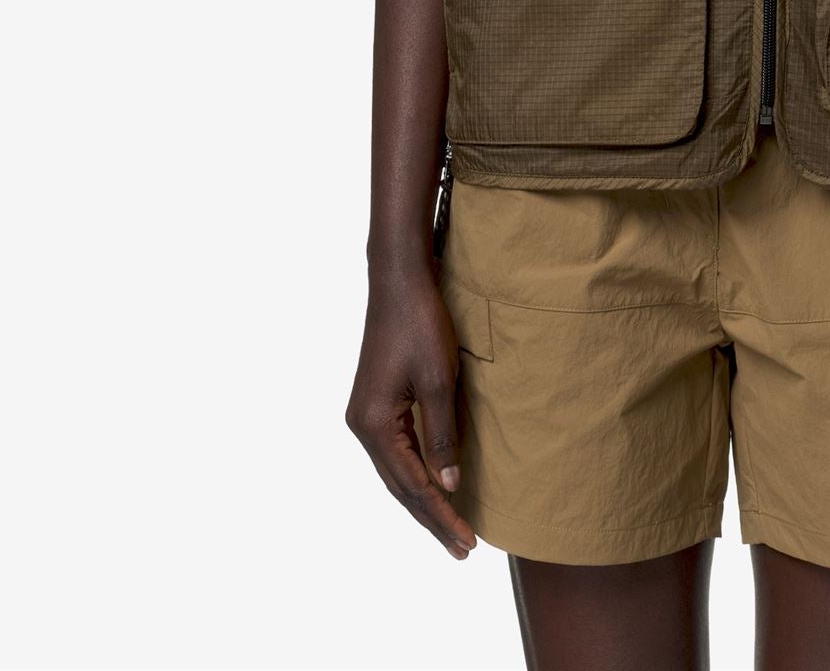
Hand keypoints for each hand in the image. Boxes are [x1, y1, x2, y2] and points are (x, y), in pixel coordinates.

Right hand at [346, 267, 478, 558]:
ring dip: (423, 500)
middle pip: (400, 487)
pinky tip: (433, 485)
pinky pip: (396, 453)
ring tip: (451, 528)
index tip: (467, 542)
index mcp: (374, 426)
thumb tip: (450, 486)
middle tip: (463, 549)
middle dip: (432, 518)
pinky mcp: (375, 404)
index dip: (441, 516)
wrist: (399, 281)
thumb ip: (443, 436)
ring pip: (396, 473)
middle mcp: (362, 427)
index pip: (413, 486)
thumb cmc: (420, 324)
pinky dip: (415, 475)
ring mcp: (366, 416)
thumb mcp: (437, 380)